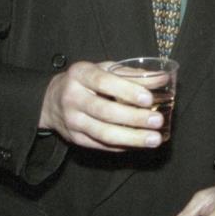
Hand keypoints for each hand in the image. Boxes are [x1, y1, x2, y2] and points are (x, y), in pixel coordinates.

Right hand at [38, 61, 164, 150]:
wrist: (52, 100)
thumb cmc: (86, 81)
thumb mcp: (103, 69)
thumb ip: (131, 74)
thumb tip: (163, 78)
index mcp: (80, 74)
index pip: (103, 82)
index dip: (127, 91)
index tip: (149, 99)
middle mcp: (72, 97)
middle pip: (105, 111)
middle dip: (134, 118)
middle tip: (158, 121)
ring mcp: (72, 120)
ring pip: (103, 133)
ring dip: (132, 138)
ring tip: (154, 139)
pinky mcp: (74, 138)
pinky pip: (101, 145)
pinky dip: (123, 146)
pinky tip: (140, 144)